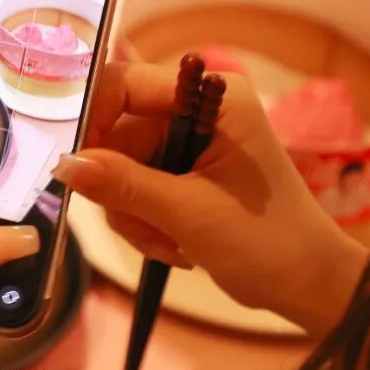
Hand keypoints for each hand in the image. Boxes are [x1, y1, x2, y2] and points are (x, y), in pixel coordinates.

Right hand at [52, 62, 367, 335]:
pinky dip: (140, 219)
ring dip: (131, 211)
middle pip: (116, 131)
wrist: (306, 285)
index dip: (93, 116)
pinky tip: (171, 245)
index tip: (73, 162)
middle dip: (118, 184)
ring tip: (167, 243)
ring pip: (118, 165)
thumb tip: (63, 165)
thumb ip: (122, 184)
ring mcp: (185, 142)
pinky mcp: (180, 171)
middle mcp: (194, 109)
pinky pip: (131, 186)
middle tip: (138, 224)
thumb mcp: (187, 212)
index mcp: (209, 98)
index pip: (127, 84)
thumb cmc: (264, 241)